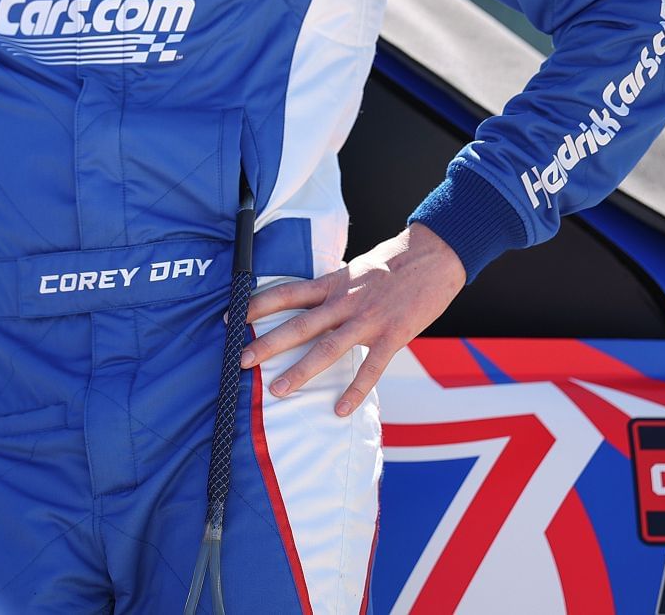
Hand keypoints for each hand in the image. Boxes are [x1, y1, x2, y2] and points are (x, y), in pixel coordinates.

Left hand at [239, 222, 465, 416]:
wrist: (434, 255)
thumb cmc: (394, 262)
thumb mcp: (354, 270)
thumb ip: (333, 289)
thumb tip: (313, 302)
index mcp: (332, 283)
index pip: (285, 293)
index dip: (255, 305)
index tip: (230, 317)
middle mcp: (343, 302)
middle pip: (298, 324)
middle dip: (266, 343)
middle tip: (240, 360)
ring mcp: (367, 320)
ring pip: (326, 349)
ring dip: (299, 371)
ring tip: (276, 390)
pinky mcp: (392, 335)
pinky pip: (370, 368)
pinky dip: (355, 391)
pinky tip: (340, 409)